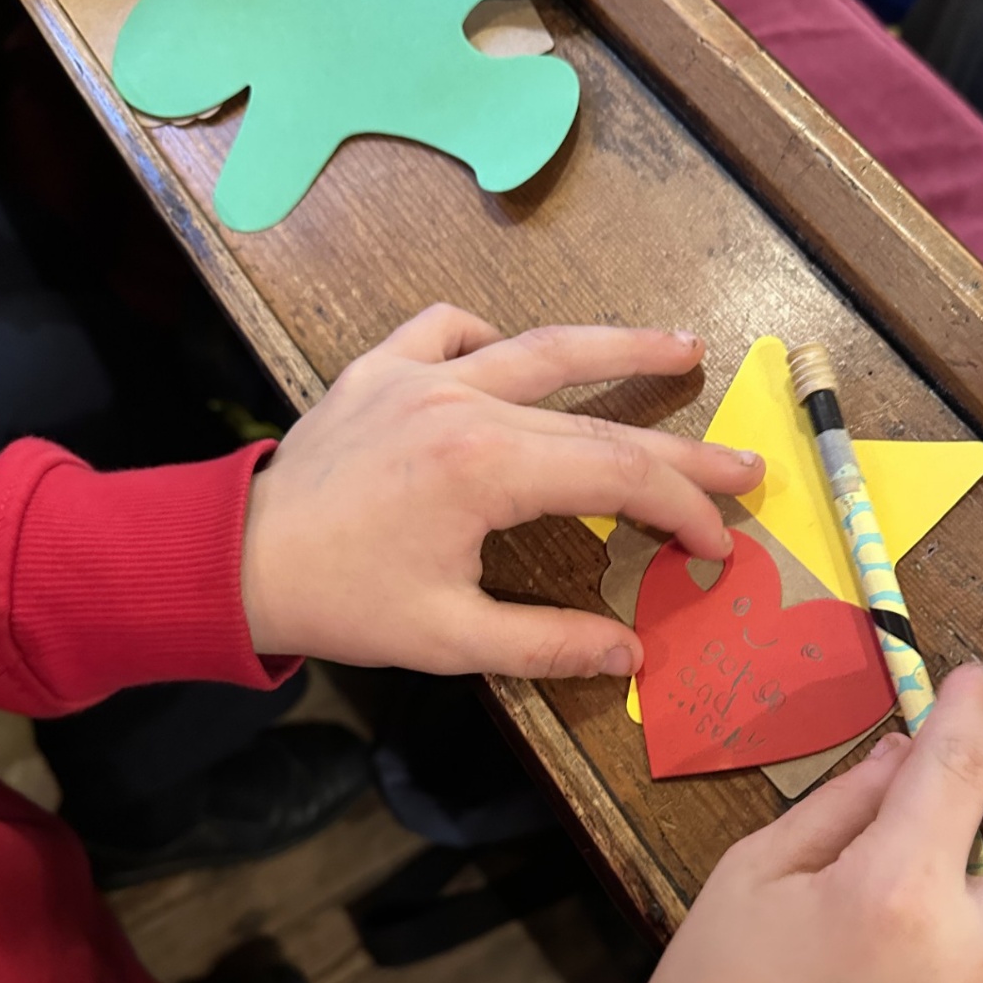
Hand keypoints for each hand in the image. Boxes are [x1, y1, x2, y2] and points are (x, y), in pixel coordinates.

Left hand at [240, 305, 762, 674]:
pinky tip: (512, 357)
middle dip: (681, 449)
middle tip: (745, 464)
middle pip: (600, 419)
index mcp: (485, 469)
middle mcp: (463, 403)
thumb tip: (634, 654)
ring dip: (617, 345)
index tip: (718, 544)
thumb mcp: (450, 638)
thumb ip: (549, 643)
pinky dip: (490, 339)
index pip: (618, 476)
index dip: (682, 509)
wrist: (237, 561)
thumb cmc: (343, 604)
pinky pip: (449, 328)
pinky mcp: (382, 366)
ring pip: (540, 346)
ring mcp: (421, 373)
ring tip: (683, 346)